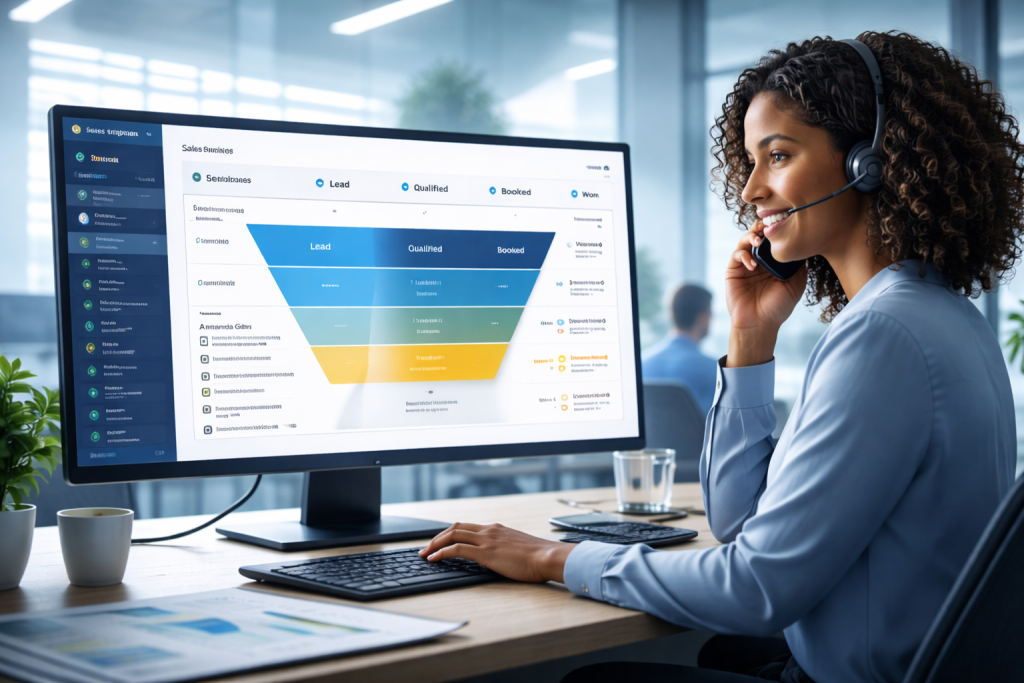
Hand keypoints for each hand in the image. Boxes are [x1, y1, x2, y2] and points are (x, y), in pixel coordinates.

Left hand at [419, 522, 572, 583]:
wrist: (548, 557)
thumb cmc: (538, 557)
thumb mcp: (518, 548)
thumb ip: (505, 549)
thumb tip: (498, 558)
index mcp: (496, 529)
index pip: (466, 527)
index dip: (450, 533)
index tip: (440, 542)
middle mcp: (489, 530)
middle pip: (455, 527)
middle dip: (437, 537)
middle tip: (426, 548)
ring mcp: (487, 540)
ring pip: (452, 535)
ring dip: (435, 544)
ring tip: (425, 554)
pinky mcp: (486, 553)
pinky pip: (457, 549)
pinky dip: (441, 553)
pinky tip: (434, 559)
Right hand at [725, 223, 806, 366]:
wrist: (760, 324)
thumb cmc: (779, 307)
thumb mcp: (796, 284)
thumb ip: (799, 265)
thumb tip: (803, 244)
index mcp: (774, 261)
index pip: (773, 239)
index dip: (776, 229)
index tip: (782, 223)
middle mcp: (759, 260)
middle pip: (758, 235)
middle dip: (762, 227)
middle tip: (767, 226)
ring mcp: (745, 264)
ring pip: (745, 240)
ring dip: (751, 237)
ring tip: (758, 242)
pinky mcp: (733, 270)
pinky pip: (737, 254)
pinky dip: (744, 255)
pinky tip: (752, 265)